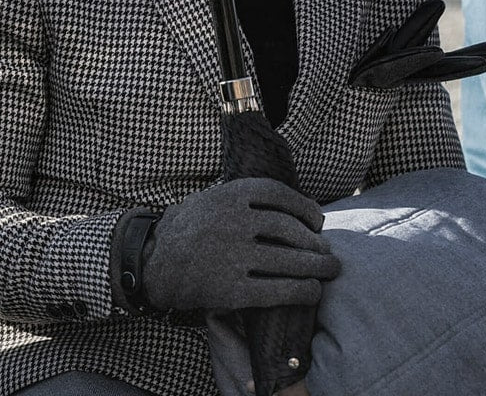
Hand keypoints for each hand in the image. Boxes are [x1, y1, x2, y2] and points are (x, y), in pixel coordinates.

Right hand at [143, 178, 339, 311]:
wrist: (155, 263)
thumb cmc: (188, 229)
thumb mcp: (210, 198)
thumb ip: (242, 198)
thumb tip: (289, 204)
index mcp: (229, 194)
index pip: (279, 195)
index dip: (305, 207)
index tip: (318, 220)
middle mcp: (234, 221)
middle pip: (290, 229)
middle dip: (316, 242)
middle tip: (329, 251)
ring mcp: (234, 255)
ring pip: (290, 260)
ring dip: (317, 267)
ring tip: (330, 270)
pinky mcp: (233, 289)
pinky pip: (279, 290)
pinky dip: (302, 291)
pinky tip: (312, 291)